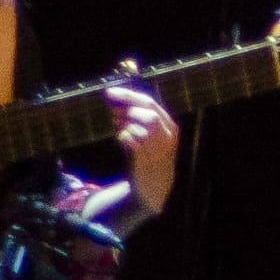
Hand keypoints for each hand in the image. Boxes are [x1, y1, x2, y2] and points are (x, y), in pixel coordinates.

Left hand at [105, 84, 178, 222]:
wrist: (154, 187)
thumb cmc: (149, 156)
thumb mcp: (152, 135)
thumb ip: (138, 118)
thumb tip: (115, 100)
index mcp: (170, 126)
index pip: (150, 103)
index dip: (128, 95)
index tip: (109, 92)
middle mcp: (167, 136)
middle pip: (146, 111)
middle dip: (125, 107)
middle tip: (111, 110)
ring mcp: (158, 148)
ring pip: (138, 125)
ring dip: (124, 123)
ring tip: (118, 126)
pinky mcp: (146, 159)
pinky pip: (130, 140)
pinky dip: (123, 136)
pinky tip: (122, 139)